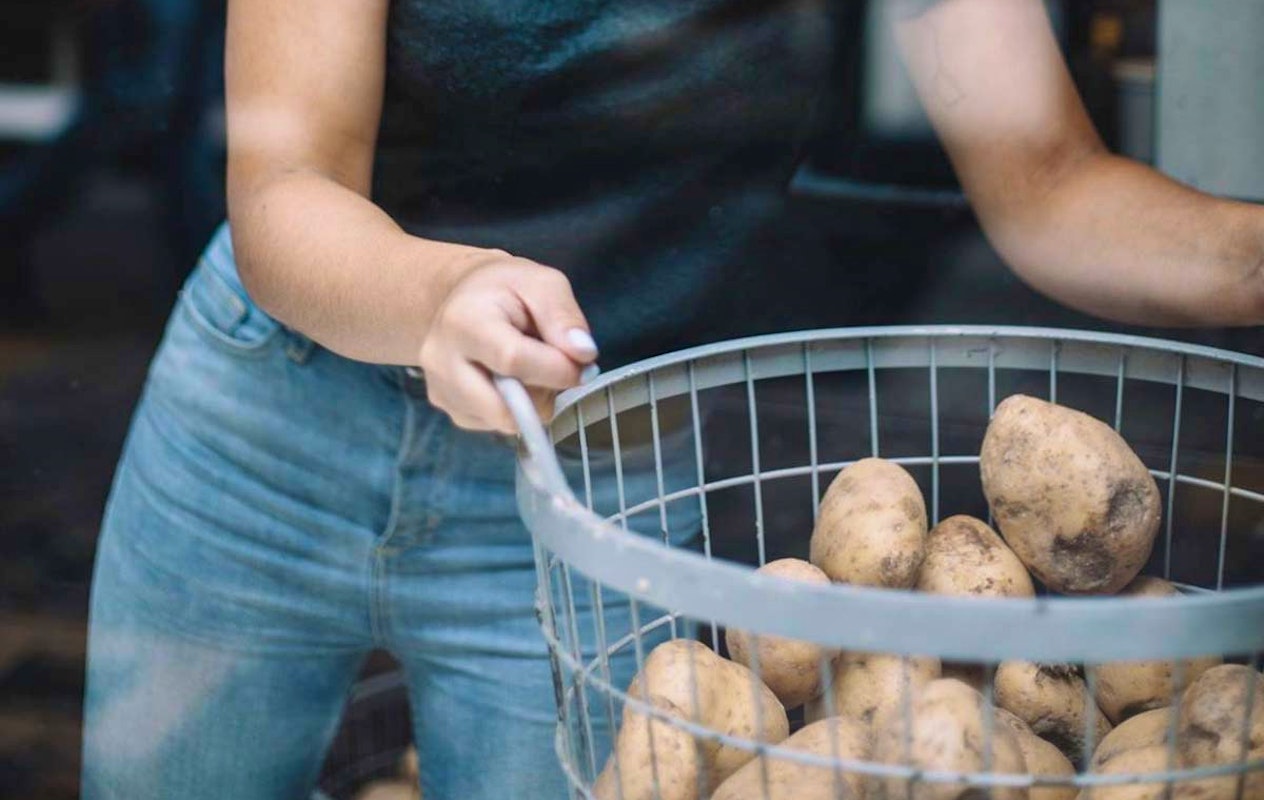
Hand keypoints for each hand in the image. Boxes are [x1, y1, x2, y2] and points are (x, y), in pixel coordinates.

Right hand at [418, 253, 598, 433]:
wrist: (459, 298)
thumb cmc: (504, 289)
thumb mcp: (541, 283)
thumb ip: (564, 316)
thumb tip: (584, 355)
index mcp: (463, 321)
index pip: (513, 361)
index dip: (557, 369)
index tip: (584, 365)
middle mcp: (441, 361)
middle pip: (504, 408)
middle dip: (543, 393)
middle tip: (557, 367)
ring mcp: (441, 390)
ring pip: (504, 422)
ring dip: (532, 402)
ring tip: (529, 366)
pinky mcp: (450, 410)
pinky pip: (498, 426)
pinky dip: (515, 409)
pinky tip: (510, 379)